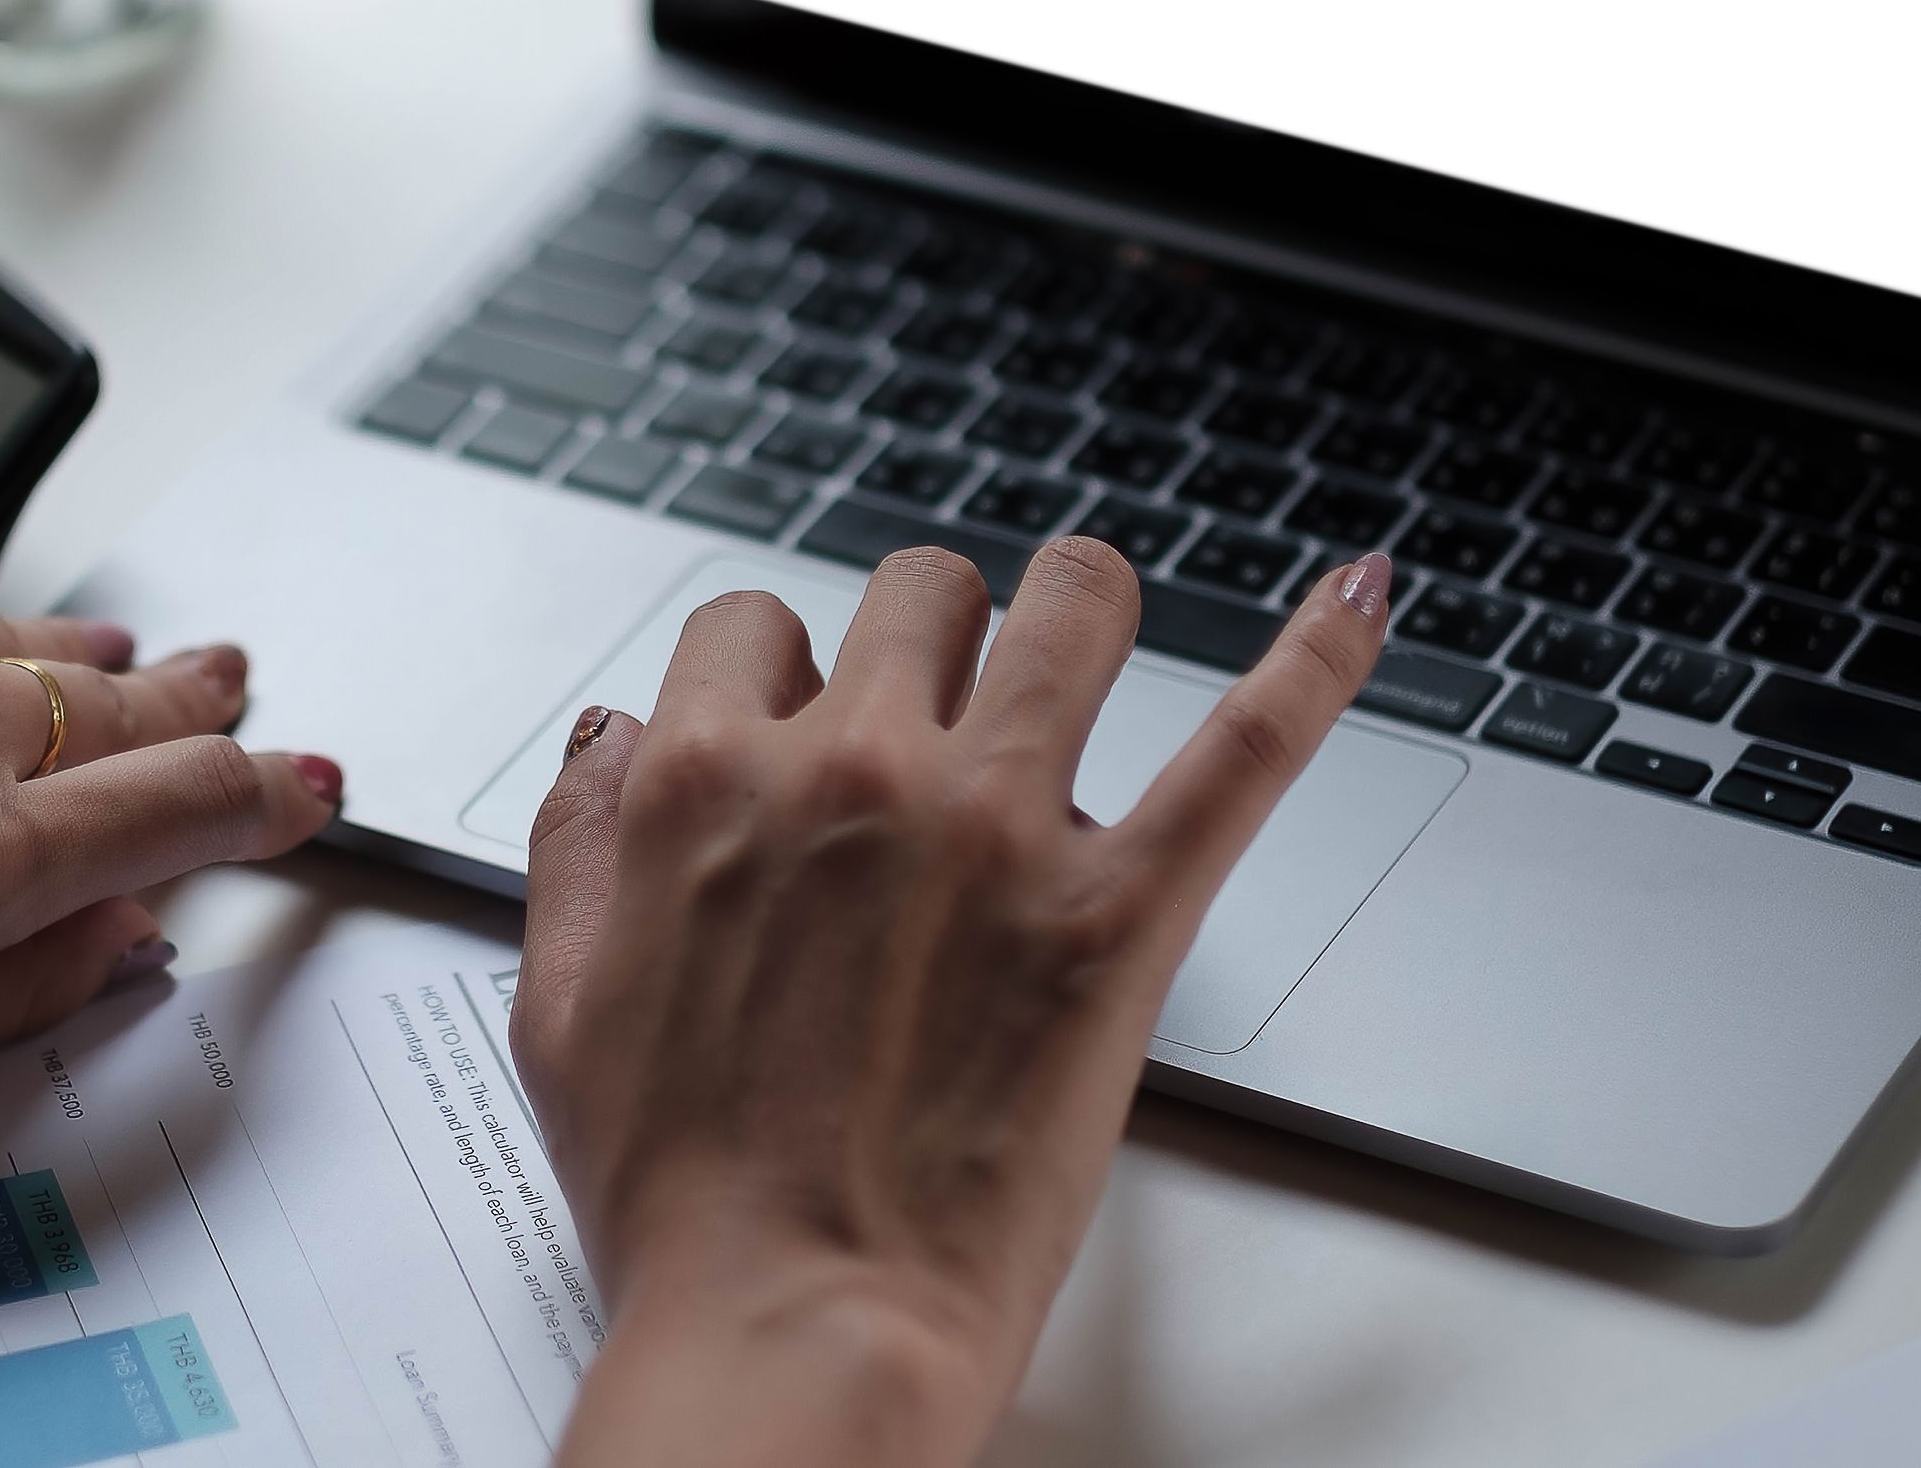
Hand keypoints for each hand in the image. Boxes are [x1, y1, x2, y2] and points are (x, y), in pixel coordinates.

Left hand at [0, 506, 341, 1103]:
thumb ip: (20, 990)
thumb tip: (130, 925)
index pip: (201, 802)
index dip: (275, 795)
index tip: (307, 787)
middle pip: (152, 694)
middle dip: (202, 711)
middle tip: (226, 705)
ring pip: (33, 635)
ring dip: (54, 679)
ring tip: (31, 714)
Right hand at [513, 538, 1391, 1467]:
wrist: (795, 1326)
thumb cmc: (683, 1200)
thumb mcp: (561, 1005)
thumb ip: (577, 842)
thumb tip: (619, 733)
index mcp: (709, 784)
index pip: (757, 627)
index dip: (785, 673)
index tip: (812, 724)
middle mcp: (854, 771)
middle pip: (920, 594)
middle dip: (932, 641)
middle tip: (950, 719)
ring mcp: (997, 828)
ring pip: (1069, 606)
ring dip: (1079, 606)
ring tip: (1093, 635)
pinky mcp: (1119, 909)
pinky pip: (1245, 745)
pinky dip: (1315, 656)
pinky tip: (1359, 599)